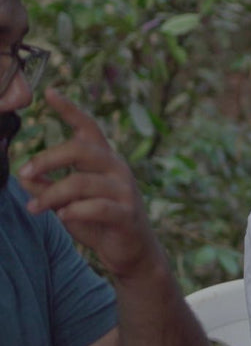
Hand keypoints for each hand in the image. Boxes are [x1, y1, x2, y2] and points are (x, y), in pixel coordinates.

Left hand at [17, 88, 165, 279]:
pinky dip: (74, 211)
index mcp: (104, 160)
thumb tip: (24, 175)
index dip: (70, 110)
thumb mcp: (67, 202)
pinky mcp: (127, 214)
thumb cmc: (98, 222)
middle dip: (48, 158)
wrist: (130, 252)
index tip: (49, 93)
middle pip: (81, 149)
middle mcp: (117, 169)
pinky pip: (96, 207)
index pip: (88, 128)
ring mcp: (125, 190)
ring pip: (81, 182)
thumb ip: (47, 187)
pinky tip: (63, 217)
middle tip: (24, 171)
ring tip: (33, 208)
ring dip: (51, 194)